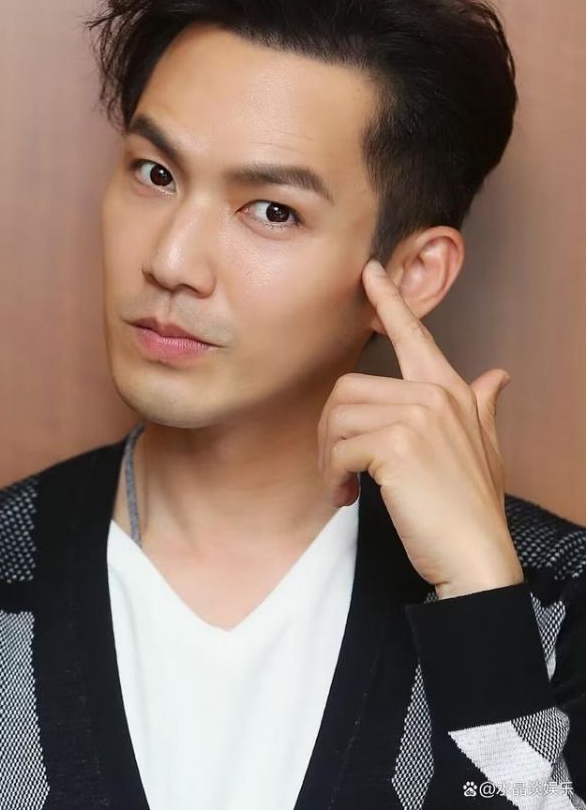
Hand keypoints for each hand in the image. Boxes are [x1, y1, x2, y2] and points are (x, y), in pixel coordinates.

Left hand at [317, 258, 523, 598]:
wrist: (477, 555)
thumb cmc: (473, 506)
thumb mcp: (486, 450)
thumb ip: (483, 406)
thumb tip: (498, 375)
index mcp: (450, 391)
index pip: (415, 336)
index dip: (391, 301)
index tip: (370, 273)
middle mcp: (435, 395)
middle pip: (348, 389)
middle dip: (330, 432)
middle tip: (337, 467)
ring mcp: (417, 417)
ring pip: (339, 418)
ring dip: (329, 457)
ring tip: (343, 484)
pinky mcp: (397, 445)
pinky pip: (340, 449)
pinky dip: (333, 475)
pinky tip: (346, 495)